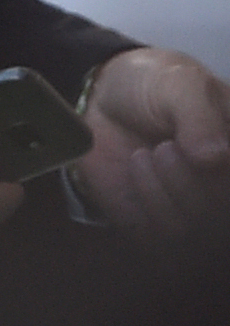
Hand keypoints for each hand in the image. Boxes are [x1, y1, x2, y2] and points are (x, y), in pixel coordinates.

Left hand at [75, 47, 229, 239]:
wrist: (107, 98)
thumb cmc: (156, 88)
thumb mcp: (181, 84)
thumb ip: (200, 117)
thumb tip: (215, 159)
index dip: (221, 178)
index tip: (204, 154)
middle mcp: (223, 192)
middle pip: (222, 216)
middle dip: (198, 187)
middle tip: (166, 147)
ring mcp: (197, 213)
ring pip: (200, 232)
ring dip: (172, 194)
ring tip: (153, 153)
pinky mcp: (157, 226)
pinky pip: (164, 241)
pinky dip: (150, 207)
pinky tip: (138, 169)